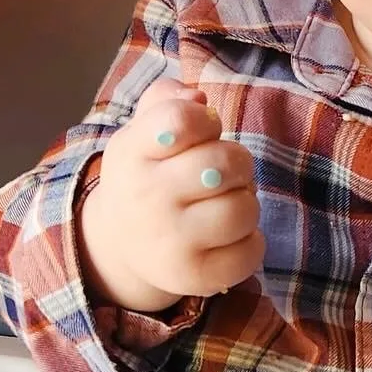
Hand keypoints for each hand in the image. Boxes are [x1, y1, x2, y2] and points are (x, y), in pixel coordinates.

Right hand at [77, 78, 264, 311]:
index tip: (203, 131)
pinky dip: (250, 242)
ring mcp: (170, 241)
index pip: (180, 120)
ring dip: (245, 202)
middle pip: (225, 163)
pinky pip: (250, 252)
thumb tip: (198, 96)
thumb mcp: (144, 132)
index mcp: (133, 153)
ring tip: (224, 205)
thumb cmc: (148, 176)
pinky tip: (229, 237)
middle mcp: (146, 197)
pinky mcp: (193, 276)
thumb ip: (168, 99)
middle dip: (236, 163)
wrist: (120, 244)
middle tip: (222, 174)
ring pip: (243, 208)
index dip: (205, 120)